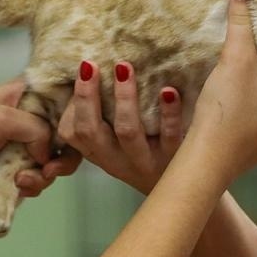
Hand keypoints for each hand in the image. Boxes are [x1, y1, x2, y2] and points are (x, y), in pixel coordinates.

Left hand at [0, 79, 79, 192]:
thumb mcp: (0, 120)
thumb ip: (36, 129)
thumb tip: (50, 153)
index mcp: (30, 93)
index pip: (69, 100)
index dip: (74, 121)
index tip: (66, 142)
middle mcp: (33, 114)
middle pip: (68, 136)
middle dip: (61, 159)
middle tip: (48, 172)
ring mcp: (26, 139)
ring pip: (54, 160)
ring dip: (43, 176)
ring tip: (21, 182)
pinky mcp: (18, 161)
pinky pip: (39, 174)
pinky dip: (32, 184)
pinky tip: (17, 187)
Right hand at [57, 59, 185, 193]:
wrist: (184, 191)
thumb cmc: (144, 156)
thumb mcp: (117, 146)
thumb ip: (103, 118)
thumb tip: (91, 71)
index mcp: (99, 153)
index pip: (72, 132)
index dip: (73, 104)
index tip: (84, 69)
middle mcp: (117, 160)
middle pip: (91, 131)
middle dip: (87, 97)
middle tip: (91, 65)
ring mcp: (146, 162)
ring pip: (127, 131)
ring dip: (124, 98)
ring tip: (124, 67)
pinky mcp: (175, 159)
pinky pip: (170, 136)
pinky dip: (169, 113)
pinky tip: (169, 90)